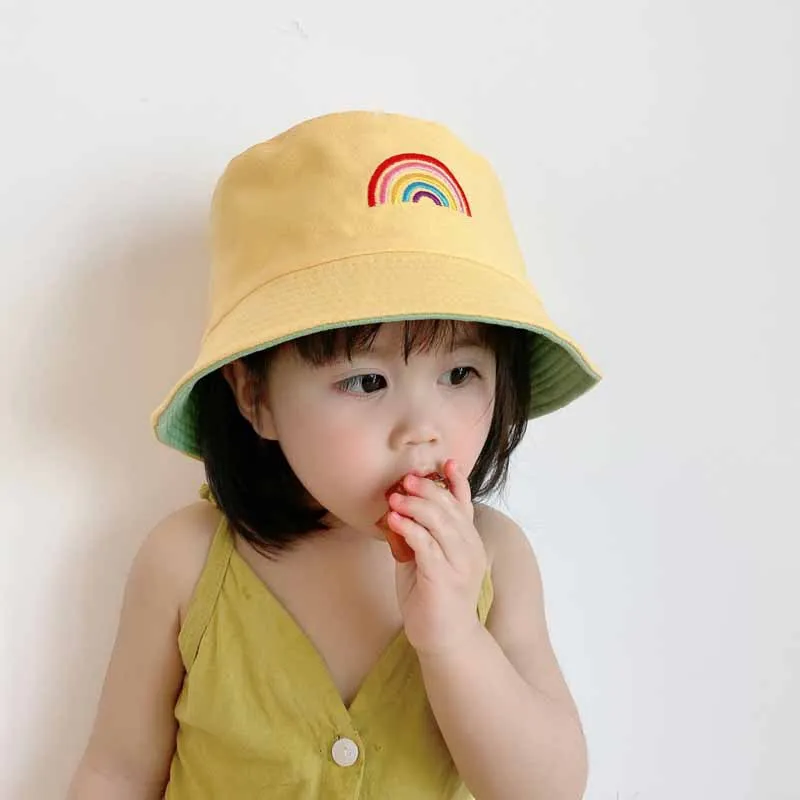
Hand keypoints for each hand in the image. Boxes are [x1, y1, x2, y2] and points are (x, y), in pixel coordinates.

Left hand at [386, 459, 487, 655]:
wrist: (444, 639)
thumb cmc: (432, 598)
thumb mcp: (427, 559)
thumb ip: (421, 536)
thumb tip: (400, 510)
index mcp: (467, 542)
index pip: (465, 505)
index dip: (457, 482)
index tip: (446, 462)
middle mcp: (469, 549)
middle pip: (450, 509)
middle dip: (427, 490)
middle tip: (405, 480)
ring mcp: (459, 564)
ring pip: (440, 523)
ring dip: (416, 506)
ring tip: (395, 498)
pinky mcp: (443, 578)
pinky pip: (426, 546)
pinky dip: (410, 530)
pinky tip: (394, 520)